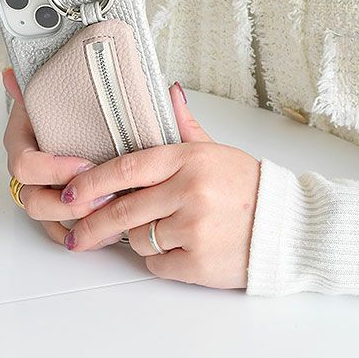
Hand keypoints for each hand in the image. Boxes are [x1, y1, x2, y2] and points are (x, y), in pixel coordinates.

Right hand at [2, 67, 123, 247]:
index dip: (53, 169)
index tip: (83, 164)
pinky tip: (104, 232)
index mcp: (22, 143)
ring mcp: (41, 190)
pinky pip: (59, 230)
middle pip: (33, 200)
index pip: (24, 165)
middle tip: (102, 196)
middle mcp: (29, 171)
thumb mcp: (54, 91)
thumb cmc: (65, 104)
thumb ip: (35, 83)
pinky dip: (79, 234)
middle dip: (68, 203)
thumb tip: (12, 74)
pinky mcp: (57, 206)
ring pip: (46, 219)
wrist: (79, 115)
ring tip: (108, 215)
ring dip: (76, 221)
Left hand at [58, 82, 260, 289]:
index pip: (126, 168)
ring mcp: (194, 229)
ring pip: (139, 240)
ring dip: (140, 240)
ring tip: (165, 233)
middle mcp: (189, 192)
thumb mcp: (216, 151)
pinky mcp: (200, 263)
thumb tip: (168, 92)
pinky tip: (181, 251)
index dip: (91, 182)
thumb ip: (184, 126)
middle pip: (122, 210)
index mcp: (188, 160)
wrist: (288, 228)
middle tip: (76, 234)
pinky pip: (158, 265)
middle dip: (92, 225)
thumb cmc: (249, 189)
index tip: (70, 193)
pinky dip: (161, 262)